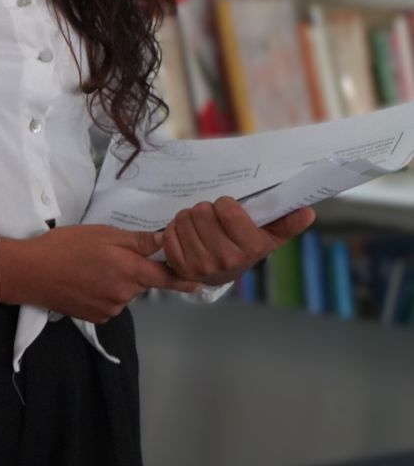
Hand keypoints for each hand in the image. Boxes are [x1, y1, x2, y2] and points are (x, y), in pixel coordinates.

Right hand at [0, 224, 202, 322]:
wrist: (31, 273)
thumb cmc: (66, 246)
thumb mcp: (101, 234)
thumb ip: (135, 241)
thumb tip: (165, 241)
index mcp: (129, 271)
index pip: (166, 278)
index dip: (184, 280)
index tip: (200, 283)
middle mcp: (125, 294)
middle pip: (142, 283)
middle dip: (133, 271)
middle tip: (106, 256)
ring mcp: (111, 309)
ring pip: (125, 293)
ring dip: (116, 282)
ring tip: (89, 269)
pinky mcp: (97, 318)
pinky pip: (110, 304)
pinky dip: (103, 294)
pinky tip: (83, 283)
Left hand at [161, 197, 315, 286]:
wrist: (225, 274)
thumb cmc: (247, 246)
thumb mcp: (270, 234)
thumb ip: (288, 221)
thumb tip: (308, 212)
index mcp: (251, 247)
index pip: (227, 209)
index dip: (225, 204)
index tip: (228, 209)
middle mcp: (227, 259)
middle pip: (201, 211)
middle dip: (206, 210)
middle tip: (212, 219)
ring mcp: (202, 265)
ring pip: (183, 219)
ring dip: (189, 218)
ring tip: (200, 227)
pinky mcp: (180, 267)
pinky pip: (168, 234)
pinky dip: (175, 230)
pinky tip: (187, 237)